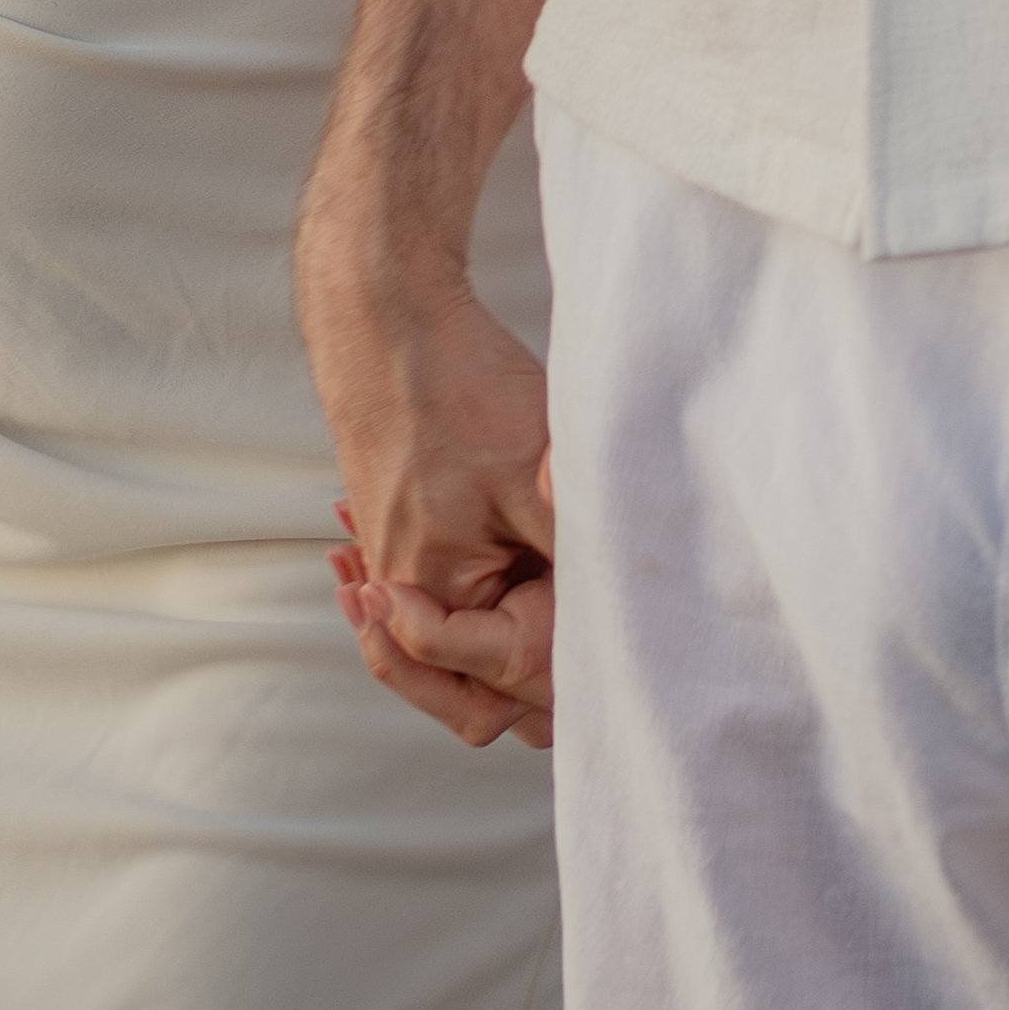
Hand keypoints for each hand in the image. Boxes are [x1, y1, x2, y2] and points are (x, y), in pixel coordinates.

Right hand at [308, 264, 558, 754]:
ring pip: (464, 631)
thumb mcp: (539, 476)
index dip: (565, 669)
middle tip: (584, 604)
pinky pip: (444, 585)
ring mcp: (397, 557)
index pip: (502, 692)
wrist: (386, 317)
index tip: (604, 620)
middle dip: (535, 659)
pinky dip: (486, 579)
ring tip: (559, 572)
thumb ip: (574, 555)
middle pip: (474, 681)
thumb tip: (623, 612)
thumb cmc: (457, 389)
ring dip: (513, 615)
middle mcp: (401, 591)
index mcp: (432, 596)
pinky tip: (521, 541)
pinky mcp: (403, 522)